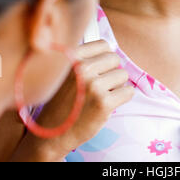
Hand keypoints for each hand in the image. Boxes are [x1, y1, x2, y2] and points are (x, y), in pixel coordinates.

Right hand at [26, 40, 133, 160]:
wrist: (51, 134)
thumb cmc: (62, 101)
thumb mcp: (65, 72)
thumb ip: (84, 58)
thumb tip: (112, 48)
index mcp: (72, 56)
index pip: (103, 45)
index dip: (103, 58)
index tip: (96, 71)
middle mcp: (82, 67)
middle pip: (115, 58)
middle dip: (110, 71)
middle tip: (98, 86)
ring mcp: (94, 85)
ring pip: (123, 75)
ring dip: (116, 86)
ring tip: (100, 96)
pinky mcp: (104, 103)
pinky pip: (128, 92)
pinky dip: (122, 98)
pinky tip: (107, 104)